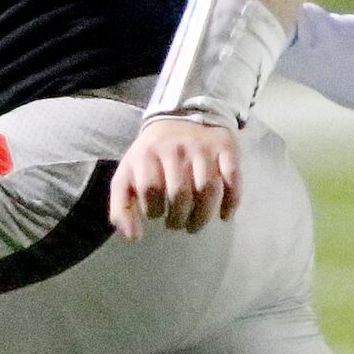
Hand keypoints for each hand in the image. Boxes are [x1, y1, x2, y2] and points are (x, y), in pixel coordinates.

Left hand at [110, 114, 241, 238]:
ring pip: (208, 189)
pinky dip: (231, 202)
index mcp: (147, 154)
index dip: (153, 209)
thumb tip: (133, 238)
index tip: (157, 214)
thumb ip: (121, 208)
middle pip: (180, 193)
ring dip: (202, 216)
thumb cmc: (151, 156)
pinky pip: (232, 178)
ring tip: (196, 225)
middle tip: (178, 224)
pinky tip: (224, 215)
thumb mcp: (127, 176)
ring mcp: (203, 147)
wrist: (181, 116)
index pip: (150, 189)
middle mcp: (176, 148)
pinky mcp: (226, 147)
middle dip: (179, 218)